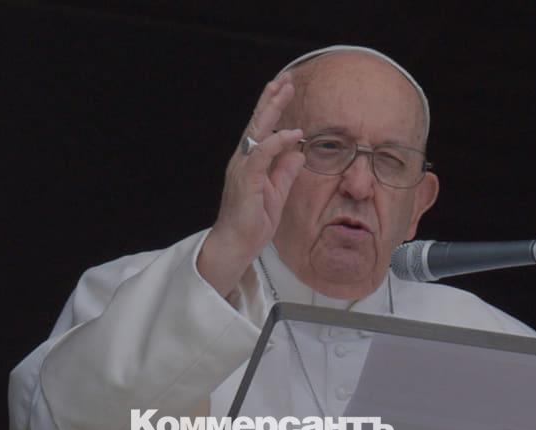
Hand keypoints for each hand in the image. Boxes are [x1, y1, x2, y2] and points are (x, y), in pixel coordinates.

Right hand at [198, 72, 305, 295]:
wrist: (236, 244)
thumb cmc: (253, 222)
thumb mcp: (277, 193)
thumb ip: (286, 172)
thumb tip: (298, 151)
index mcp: (250, 162)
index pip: (262, 129)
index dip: (273, 108)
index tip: (284, 88)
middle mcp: (243, 160)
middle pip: (258, 122)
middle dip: (271, 99)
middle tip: (284, 79)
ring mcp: (242, 168)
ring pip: (257, 131)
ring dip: (272, 109)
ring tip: (285, 90)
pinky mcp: (245, 179)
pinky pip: (262, 154)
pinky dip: (276, 141)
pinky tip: (291, 133)